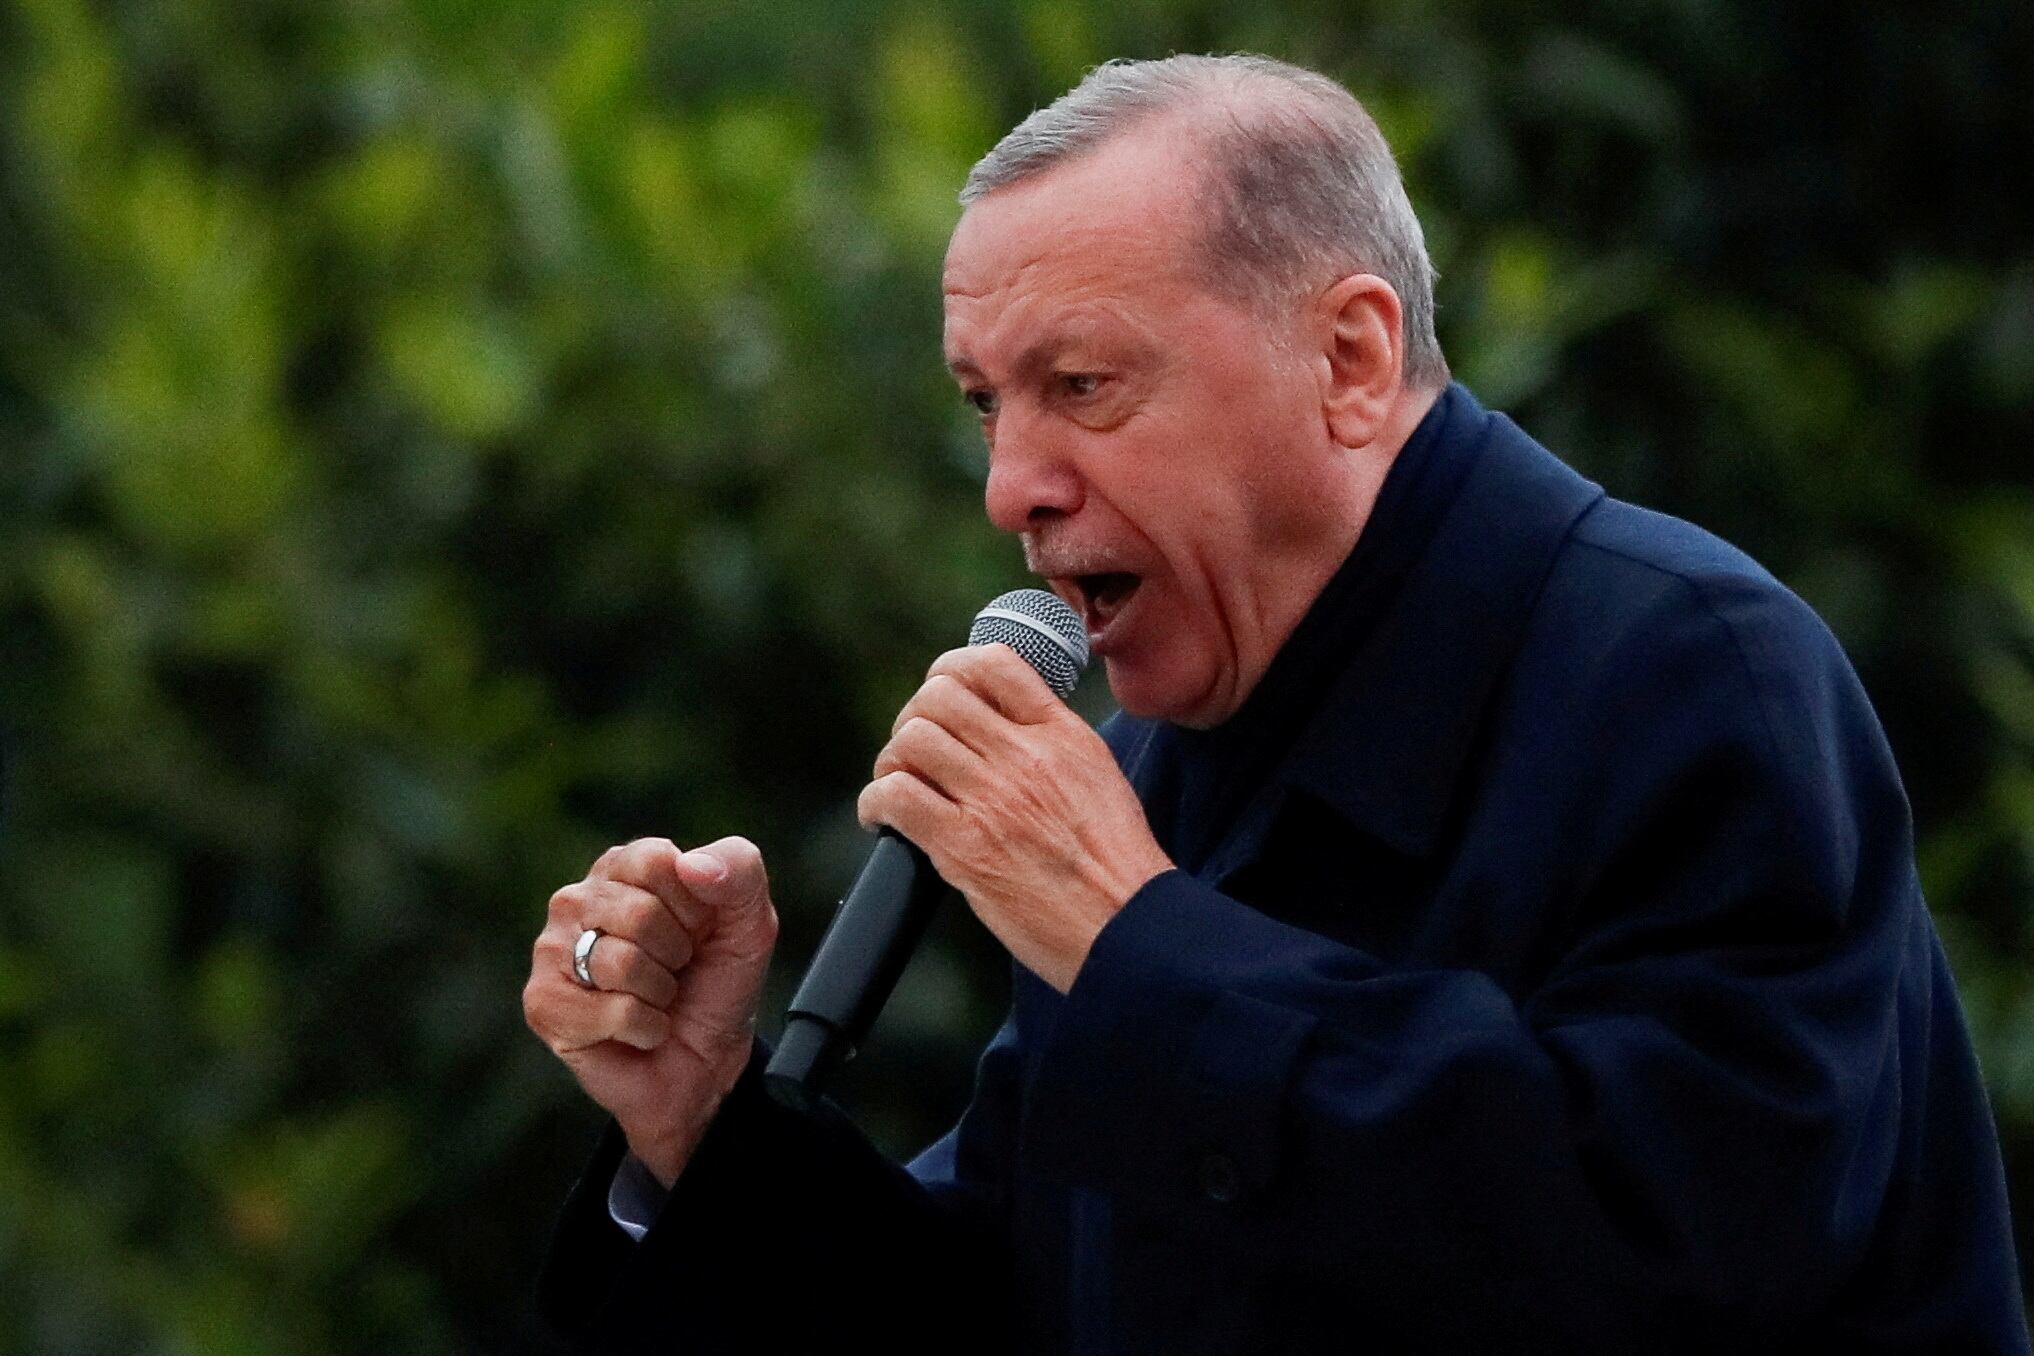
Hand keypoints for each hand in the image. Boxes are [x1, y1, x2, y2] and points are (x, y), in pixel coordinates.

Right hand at [523, 836, 777, 1186]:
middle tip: (675, 972)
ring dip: (661, 994)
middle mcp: (577, 900)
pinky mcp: (543, 1004)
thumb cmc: (717, 984)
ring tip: (656, 1000)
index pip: (656, 861)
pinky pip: (612, 1010)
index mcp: (622, 867)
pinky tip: (638, 1031)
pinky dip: (645, 1028)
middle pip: (638, 912)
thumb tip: (690, 864)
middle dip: (676, 954)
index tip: (698, 932)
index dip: (694, 907)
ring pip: (621, 962)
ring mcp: (551, 950)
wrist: (705, 1064)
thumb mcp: (750, 922)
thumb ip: (740, 870)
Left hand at [857, 643, 1172, 992]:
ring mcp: (993, 799)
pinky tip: (884, 820)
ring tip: (899, 786)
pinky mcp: (964, 847)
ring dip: (892, 761)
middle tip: (914, 751)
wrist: (1128, 927)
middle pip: (939, 696)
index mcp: (1062, 735)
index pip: (993, 663)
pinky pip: (895, 796)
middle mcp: (1025, 756)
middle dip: (914, 718)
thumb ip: (1052, 743)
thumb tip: (1001, 724)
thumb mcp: (1098, 777)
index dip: (952, 671)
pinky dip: (876, 804)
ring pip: (911, 739)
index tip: (941, 697)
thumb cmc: (1116, 866)